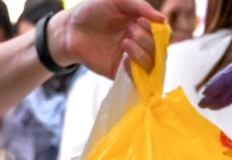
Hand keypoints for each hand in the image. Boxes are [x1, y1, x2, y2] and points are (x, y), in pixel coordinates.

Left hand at [49, 0, 163, 77]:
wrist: (69, 28)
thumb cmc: (92, 10)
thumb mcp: (118, 1)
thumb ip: (140, 6)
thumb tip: (163, 20)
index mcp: (142, 27)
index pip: (162, 35)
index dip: (157, 30)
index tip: (141, 21)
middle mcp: (139, 44)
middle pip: (159, 51)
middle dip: (147, 39)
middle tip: (131, 30)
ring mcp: (130, 59)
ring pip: (151, 66)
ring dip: (142, 54)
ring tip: (125, 42)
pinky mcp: (119, 73)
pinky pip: (137, 80)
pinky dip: (135, 71)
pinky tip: (125, 59)